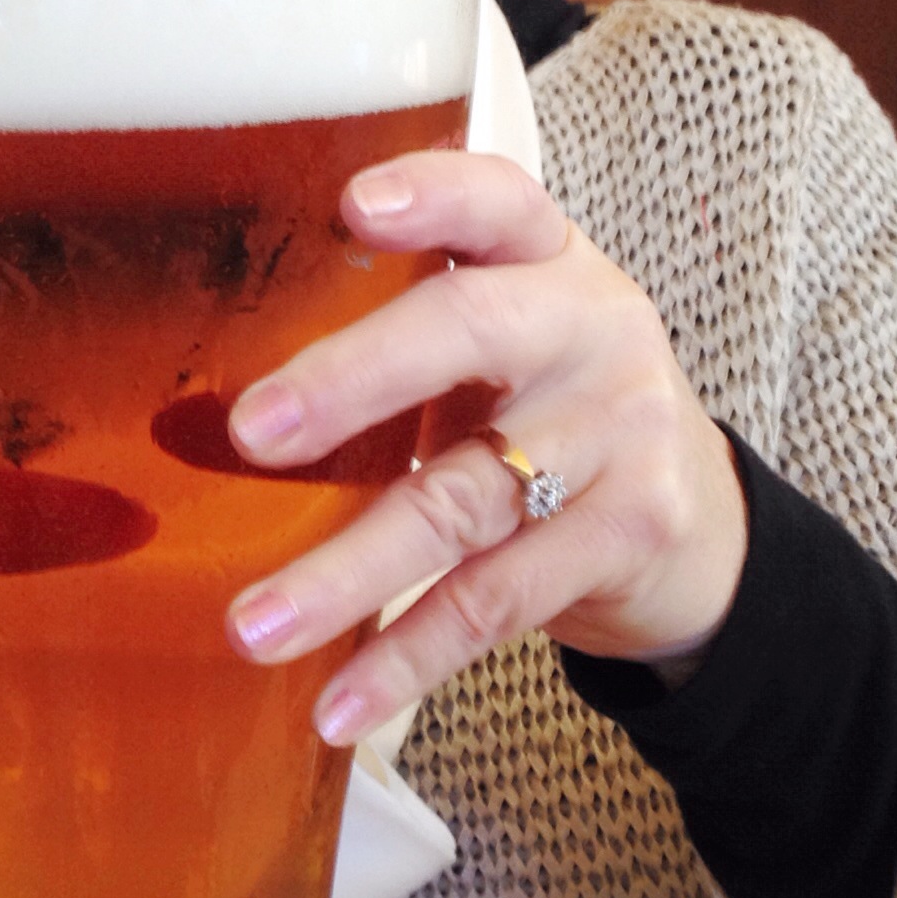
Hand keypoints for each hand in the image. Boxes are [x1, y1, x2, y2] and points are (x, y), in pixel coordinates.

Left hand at [220, 151, 747, 747]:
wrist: (699, 528)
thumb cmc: (548, 414)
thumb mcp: (501, 346)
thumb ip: (398, 337)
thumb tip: (197, 415)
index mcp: (545, 259)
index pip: (495, 199)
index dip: (431, 193)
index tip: (354, 204)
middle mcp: (591, 327)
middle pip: (471, 334)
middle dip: (353, 380)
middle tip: (251, 432)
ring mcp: (620, 431)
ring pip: (464, 498)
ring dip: (349, 572)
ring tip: (252, 626)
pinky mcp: (629, 533)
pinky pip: (495, 600)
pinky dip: (407, 658)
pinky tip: (337, 704)